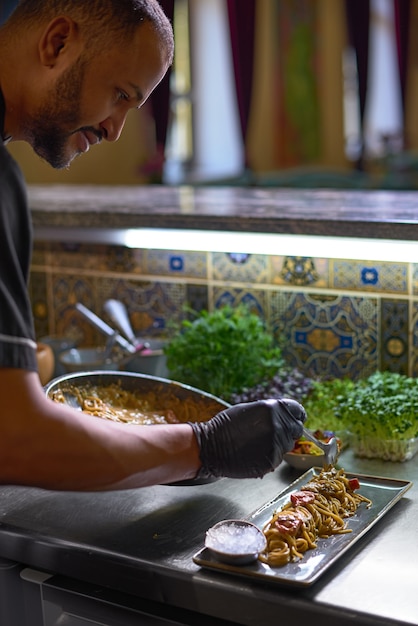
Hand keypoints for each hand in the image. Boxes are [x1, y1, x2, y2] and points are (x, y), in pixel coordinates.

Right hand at [189, 398, 305, 478]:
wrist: (211, 446)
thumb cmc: (226, 426)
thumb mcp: (250, 409)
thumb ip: (271, 413)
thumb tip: (285, 417)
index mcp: (272, 408)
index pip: (298, 411)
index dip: (296, 416)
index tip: (294, 420)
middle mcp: (277, 425)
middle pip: (296, 430)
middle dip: (288, 432)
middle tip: (272, 435)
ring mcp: (276, 444)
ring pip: (287, 446)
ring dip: (278, 445)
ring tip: (258, 444)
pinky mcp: (272, 460)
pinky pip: (278, 458)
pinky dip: (270, 457)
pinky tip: (254, 453)